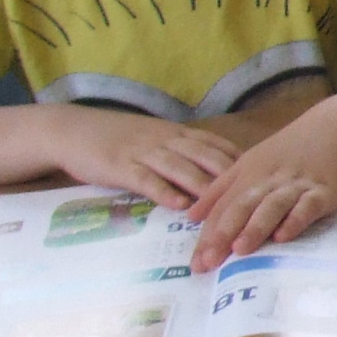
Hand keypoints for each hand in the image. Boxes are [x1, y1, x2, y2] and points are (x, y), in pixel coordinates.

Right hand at [50, 106, 241, 209]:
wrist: (72, 129)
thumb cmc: (117, 137)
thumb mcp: (154, 138)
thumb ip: (182, 151)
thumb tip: (213, 168)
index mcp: (175, 133)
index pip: (215, 145)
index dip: (240, 162)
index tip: (264, 177)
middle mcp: (165, 140)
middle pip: (205, 156)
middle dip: (232, 177)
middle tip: (255, 197)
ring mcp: (143, 152)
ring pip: (180, 168)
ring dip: (203, 187)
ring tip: (225, 206)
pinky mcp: (121, 166)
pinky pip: (146, 179)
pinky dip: (164, 191)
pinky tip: (179, 205)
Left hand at [184, 117, 336, 270]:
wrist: (335, 128)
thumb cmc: (289, 150)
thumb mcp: (249, 163)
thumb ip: (221, 190)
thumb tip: (192, 216)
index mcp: (247, 174)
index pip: (223, 207)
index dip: (208, 234)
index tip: (196, 262)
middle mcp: (268, 180)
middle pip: (242, 207)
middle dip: (223, 234)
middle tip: (209, 262)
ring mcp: (296, 185)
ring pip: (272, 206)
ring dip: (256, 227)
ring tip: (240, 249)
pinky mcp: (324, 191)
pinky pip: (308, 206)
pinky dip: (296, 219)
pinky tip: (285, 235)